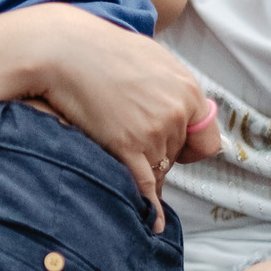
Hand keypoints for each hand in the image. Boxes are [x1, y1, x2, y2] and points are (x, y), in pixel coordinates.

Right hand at [24, 5, 218, 232]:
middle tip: (128, 141)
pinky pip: (144, 183)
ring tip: (122, 163)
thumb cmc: (101, 48)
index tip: (174, 150)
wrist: (64, 51)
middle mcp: (176, 113)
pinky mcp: (126, 146)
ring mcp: (152, 131)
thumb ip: (171, 85)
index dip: (189, 149)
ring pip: (158, 169)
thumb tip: (180, 103)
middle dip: (156, 154)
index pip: (206, 139)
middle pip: (176, 155)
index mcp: (187, 90)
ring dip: (143, 171)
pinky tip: (150, 222)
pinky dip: (148, 206)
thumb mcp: (152, 57)